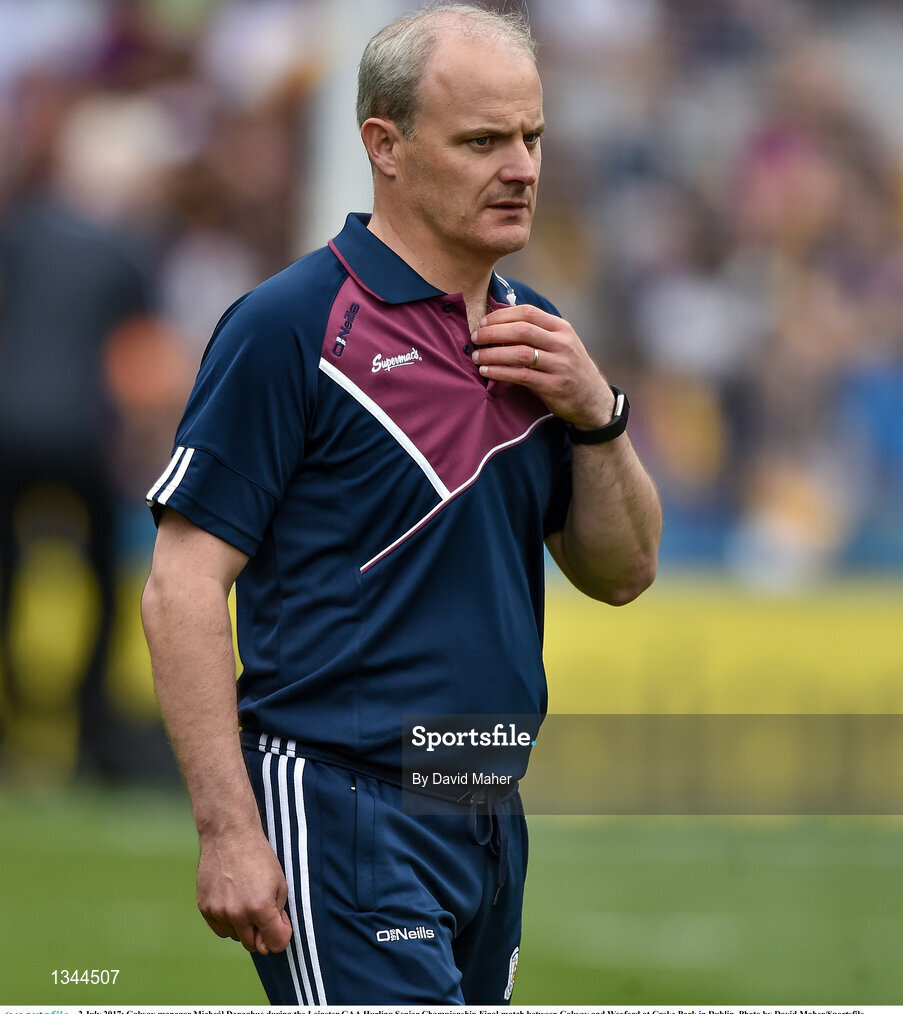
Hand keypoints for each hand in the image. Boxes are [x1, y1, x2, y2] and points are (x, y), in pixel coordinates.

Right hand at [197, 825, 291, 954]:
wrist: (230, 835)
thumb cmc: (259, 856)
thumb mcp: (280, 882)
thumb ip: (279, 913)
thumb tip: (274, 935)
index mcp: (260, 908)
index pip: (276, 944)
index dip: (282, 935)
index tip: (281, 924)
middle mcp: (237, 914)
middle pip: (254, 945)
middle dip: (263, 934)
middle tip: (265, 913)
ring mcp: (218, 912)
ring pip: (236, 937)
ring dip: (244, 927)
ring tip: (247, 900)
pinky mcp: (205, 907)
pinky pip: (220, 928)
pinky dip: (228, 922)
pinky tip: (233, 902)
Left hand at [472, 305, 613, 427]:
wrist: (592, 399)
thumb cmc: (569, 368)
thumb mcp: (561, 344)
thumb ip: (537, 332)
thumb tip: (498, 321)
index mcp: (562, 328)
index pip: (528, 312)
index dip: (502, 315)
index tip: (484, 321)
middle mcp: (562, 343)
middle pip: (522, 330)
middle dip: (493, 332)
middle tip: (475, 338)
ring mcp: (559, 365)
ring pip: (520, 353)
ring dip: (493, 354)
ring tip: (476, 357)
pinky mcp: (553, 385)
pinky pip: (521, 375)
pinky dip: (500, 372)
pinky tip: (486, 372)